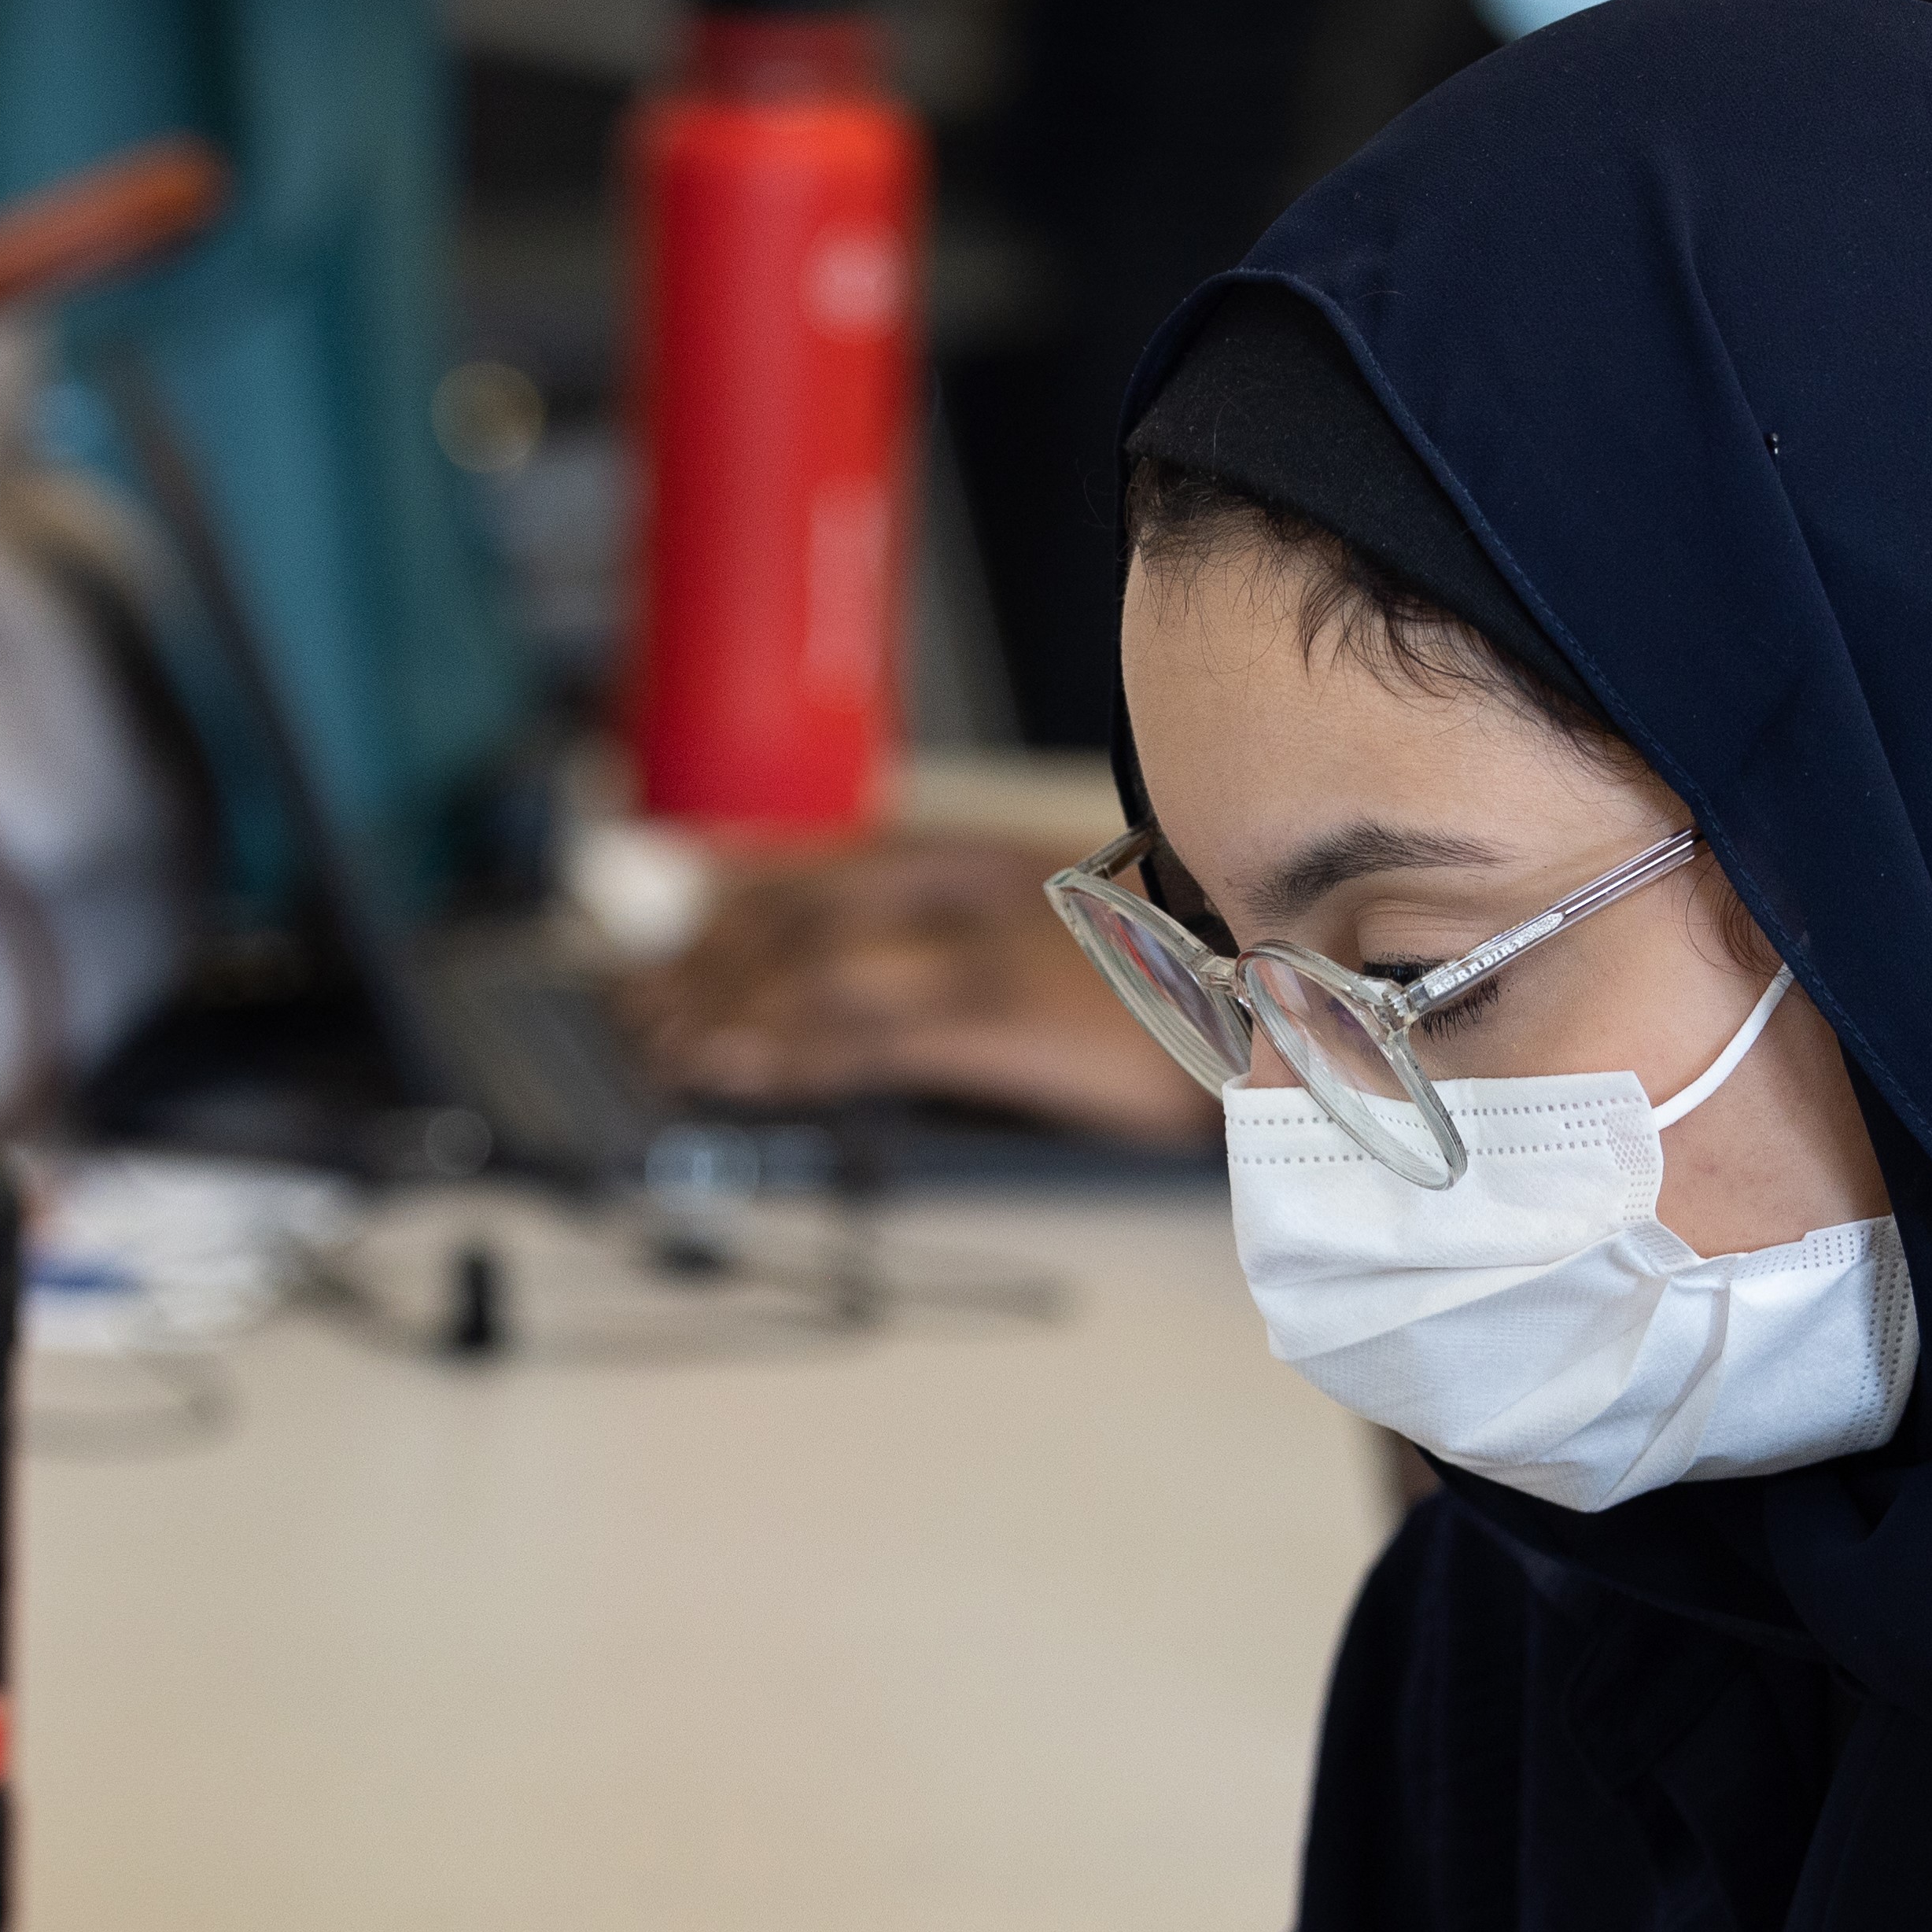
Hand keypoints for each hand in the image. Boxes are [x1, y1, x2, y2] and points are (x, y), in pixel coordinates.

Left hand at [615, 832, 1217, 1146]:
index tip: (676, 918)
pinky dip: (780, 1055)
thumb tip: (930, 990)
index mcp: (992, 859)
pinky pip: (860, 1036)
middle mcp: (972, 889)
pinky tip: (729, 1072)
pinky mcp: (998, 1018)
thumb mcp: (1090, 943)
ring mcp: (983, 949)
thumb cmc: (1199, 982)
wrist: (1292, 1003)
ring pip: (811, 970)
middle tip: (638, 1000)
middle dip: (708, 958)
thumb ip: (1008, 944)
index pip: (833, 859)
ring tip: (660, 1046)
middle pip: (802, 910)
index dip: (739, 889)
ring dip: (721, 1011)